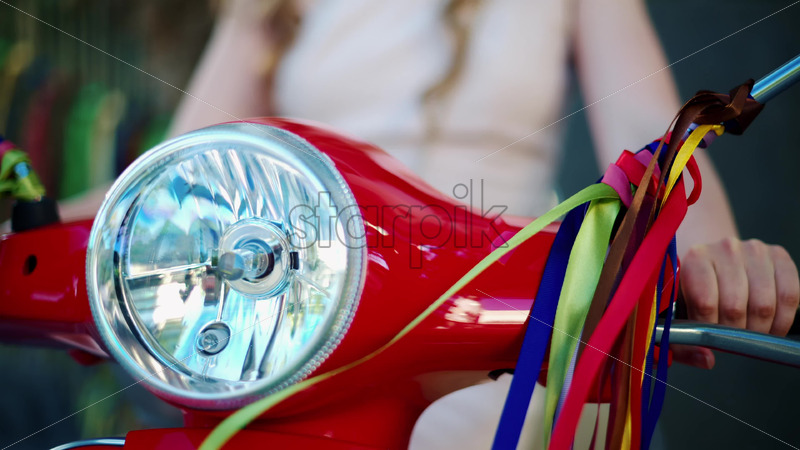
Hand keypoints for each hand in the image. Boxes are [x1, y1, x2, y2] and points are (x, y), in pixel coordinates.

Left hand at [673, 238, 799, 368]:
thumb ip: (681, 342)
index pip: (705, 303)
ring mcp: (754, 250)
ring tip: (749, 335)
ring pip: (764, 305)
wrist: (713, 261)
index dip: (710, 330)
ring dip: (759, 330)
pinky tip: (771, 328)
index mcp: (694, 258)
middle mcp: (725, 248)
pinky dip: (783, 320)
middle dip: (734, 334)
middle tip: (731, 339)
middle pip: (735, 307)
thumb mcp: (676, 313)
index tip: (710, 338)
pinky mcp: (778, 255)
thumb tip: (707, 359)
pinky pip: (790, 295)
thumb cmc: (692, 290)